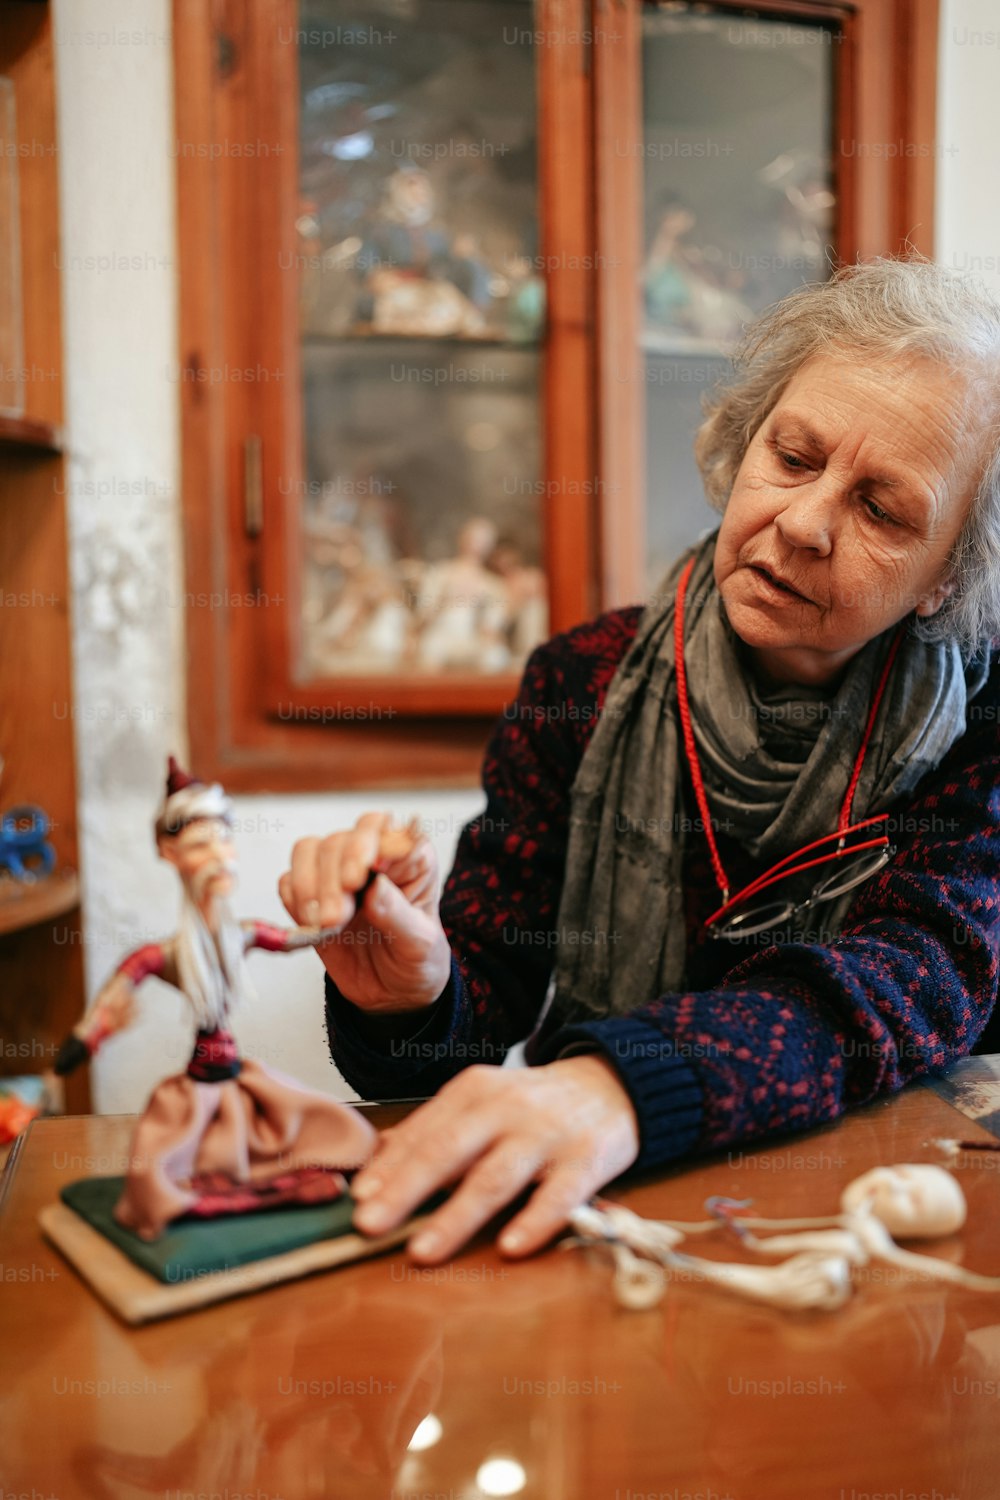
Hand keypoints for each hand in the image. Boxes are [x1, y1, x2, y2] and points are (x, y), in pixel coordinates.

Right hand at [278, 812, 451, 1012]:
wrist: (393, 994)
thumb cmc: (416, 960)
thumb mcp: (420, 943)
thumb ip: (398, 914)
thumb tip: (375, 885)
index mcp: (409, 857)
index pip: (382, 828)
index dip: (364, 846)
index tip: (357, 878)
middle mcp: (371, 856)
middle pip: (339, 841)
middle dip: (332, 880)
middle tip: (336, 917)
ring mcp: (338, 873)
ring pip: (308, 852)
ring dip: (309, 887)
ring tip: (325, 924)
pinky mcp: (311, 896)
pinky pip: (288, 882)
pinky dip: (294, 901)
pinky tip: (313, 924)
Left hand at [350, 1056, 640, 1261]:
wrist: (612, 1085)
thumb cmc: (533, 1105)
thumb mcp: (483, 1103)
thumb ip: (434, 1130)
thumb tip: (376, 1161)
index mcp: (475, 1091)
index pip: (425, 1130)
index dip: (390, 1165)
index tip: (358, 1198)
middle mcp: (507, 1107)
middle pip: (449, 1150)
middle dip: (406, 1189)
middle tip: (369, 1224)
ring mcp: (547, 1134)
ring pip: (495, 1176)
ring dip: (456, 1216)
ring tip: (422, 1251)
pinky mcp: (587, 1159)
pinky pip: (560, 1195)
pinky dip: (535, 1221)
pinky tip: (511, 1247)